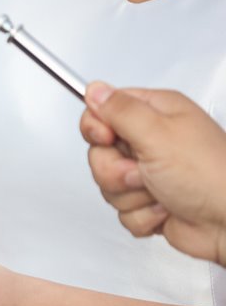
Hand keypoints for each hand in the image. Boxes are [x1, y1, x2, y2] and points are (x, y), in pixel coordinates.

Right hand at [80, 82, 225, 265]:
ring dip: (130, 195)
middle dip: (115, 171)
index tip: (110, 139)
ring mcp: (149, 174)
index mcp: (156, 114)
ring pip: (108, 185)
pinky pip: (121, 211)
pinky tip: (165, 209)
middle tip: (142, 171)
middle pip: (99, 154)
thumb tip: (95, 89)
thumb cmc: (209, 174)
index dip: (97, 129)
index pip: (102, 112)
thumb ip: (120, 110)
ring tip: (159, 191)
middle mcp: (151, 142)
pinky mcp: (148, 202)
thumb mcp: (158, 133)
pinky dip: (141, 215)